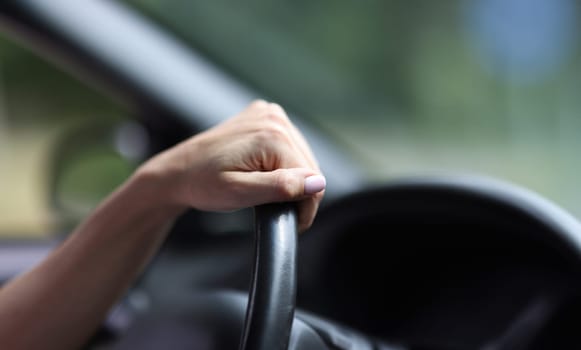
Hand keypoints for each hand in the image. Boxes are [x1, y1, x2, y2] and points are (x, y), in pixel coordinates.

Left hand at [138, 100, 325, 230]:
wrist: (178, 171)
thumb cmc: (202, 183)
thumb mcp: (240, 193)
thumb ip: (280, 187)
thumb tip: (317, 183)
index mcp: (272, 135)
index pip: (312, 178)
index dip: (304, 207)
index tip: (290, 222)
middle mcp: (274, 118)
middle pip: (309, 167)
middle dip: (297, 192)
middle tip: (272, 208)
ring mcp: (269, 114)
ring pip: (302, 158)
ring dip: (290, 178)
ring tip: (263, 190)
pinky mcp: (264, 117)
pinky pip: (289, 146)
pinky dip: (282, 164)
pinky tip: (262, 172)